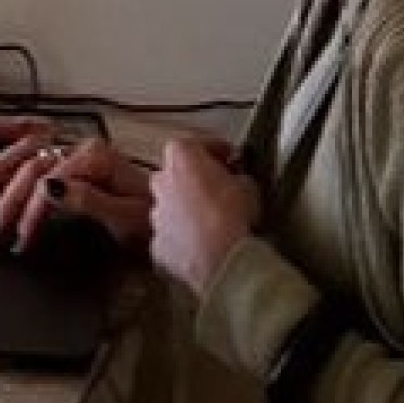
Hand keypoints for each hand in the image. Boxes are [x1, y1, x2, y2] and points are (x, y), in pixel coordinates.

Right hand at [0, 116, 152, 250]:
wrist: (167, 218)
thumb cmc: (149, 220)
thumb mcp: (123, 217)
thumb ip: (86, 200)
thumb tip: (50, 188)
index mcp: (96, 158)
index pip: (49, 179)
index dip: (32, 209)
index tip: (23, 235)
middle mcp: (83, 149)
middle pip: (34, 164)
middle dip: (12, 195)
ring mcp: (76, 152)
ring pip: (29, 149)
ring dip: (3, 168)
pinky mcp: (73, 160)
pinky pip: (37, 137)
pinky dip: (13, 133)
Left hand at [148, 137, 261, 296]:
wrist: (219, 258)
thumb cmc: (233, 214)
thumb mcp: (248, 185)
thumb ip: (237, 177)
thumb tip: (237, 182)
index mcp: (180, 158)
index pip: (194, 144)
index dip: (214, 149)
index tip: (229, 157)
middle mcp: (160, 182)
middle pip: (176, 175)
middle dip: (196, 180)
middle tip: (219, 189)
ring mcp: (155, 215)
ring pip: (170, 207)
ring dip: (188, 211)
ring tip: (213, 222)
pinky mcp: (157, 246)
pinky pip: (171, 238)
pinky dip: (184, 240)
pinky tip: (204, 247)